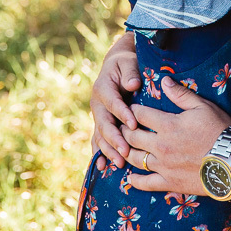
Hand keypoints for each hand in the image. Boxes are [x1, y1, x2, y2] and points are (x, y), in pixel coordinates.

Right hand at [90, 32, 139, 168]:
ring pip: (100, 136)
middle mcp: (97, 105)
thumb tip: (133, 84)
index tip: (134, 124)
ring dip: (109, 150)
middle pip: (104, 124)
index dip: (122, 114)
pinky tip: (102, 168)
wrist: (117, 67)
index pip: (113, 103)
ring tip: (120, 164)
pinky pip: (98, 141)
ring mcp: (97, 116)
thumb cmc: (125, 64)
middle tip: (126, 152)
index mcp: (103, 88)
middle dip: (114, 139)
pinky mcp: (100, 125)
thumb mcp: (128, 63)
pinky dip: (100, 154)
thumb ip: (130, 73)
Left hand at [121, 77, 230, 194]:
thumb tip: (164, 80)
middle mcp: (161, 146)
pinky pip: (146, 183)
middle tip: (123, 127)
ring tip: (123, 147)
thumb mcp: (202, 106)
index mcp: (168, 125)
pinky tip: (130, 177)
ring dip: (126, 151)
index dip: (133, 109)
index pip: (139, 114)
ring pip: (135, 158)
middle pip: (132, 136)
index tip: (131, 108)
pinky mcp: (170, 183)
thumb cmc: (220, 130)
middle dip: (125, 129)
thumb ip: (180, 94)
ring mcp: (164, 166)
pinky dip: (135, 181)